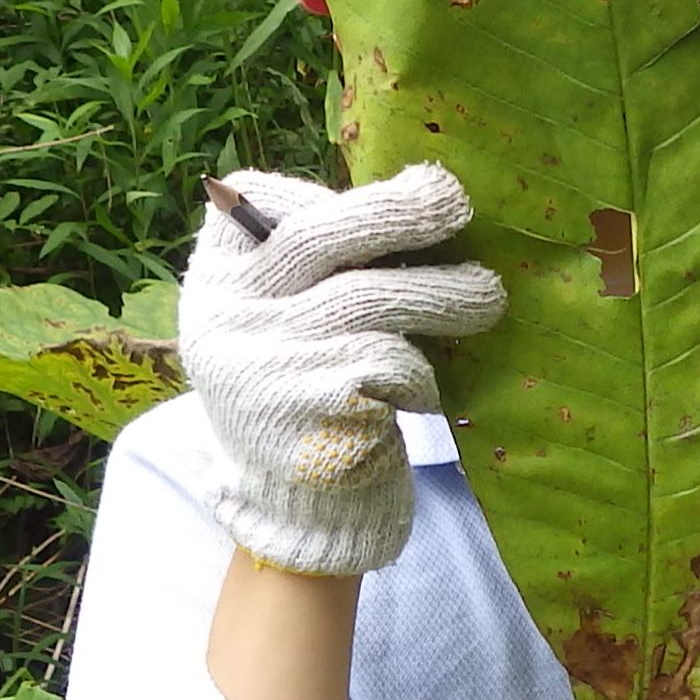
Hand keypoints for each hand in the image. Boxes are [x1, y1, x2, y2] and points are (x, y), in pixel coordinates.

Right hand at [178, 164, 504, 577]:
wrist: (295, 510)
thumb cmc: (306, 391)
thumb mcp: (280, 322)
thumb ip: (313, 266)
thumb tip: (417, 191)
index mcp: (212, 282)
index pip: (251, 199)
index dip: (323, 189)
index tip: (385, 193)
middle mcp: (225, 317)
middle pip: (317, 237)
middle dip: (398, 211)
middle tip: (455, 200)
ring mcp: (264, 365)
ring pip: (371, 299)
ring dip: (445, 293)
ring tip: (487, 294)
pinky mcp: (310, 413)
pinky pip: (391, 363)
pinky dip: (420, 374)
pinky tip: (419, 393)